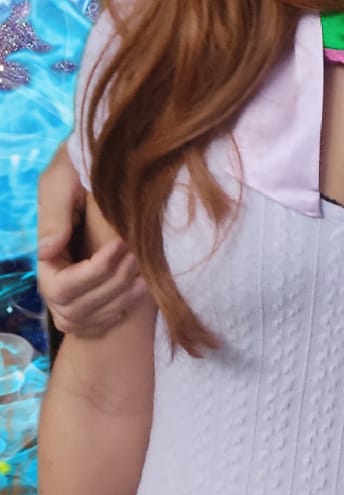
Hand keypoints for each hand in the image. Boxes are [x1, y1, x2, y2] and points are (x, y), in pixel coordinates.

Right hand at [36, 144, 145, 335]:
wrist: (101, 171)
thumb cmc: (79, 169)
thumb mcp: (62, 180)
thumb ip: (55, 213)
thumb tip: (47, 252)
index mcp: (47, 255)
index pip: (63, 287)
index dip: (94, 273)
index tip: (120, 245)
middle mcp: (54, 280)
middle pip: (76, 308)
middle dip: (112, 285)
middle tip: (138, 256)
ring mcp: (69, 294)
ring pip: (87, 320)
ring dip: (119, 300)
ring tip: (145, 276)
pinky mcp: (87, 298)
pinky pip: (95, 324)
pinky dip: (118, 312)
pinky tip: (139, 291)